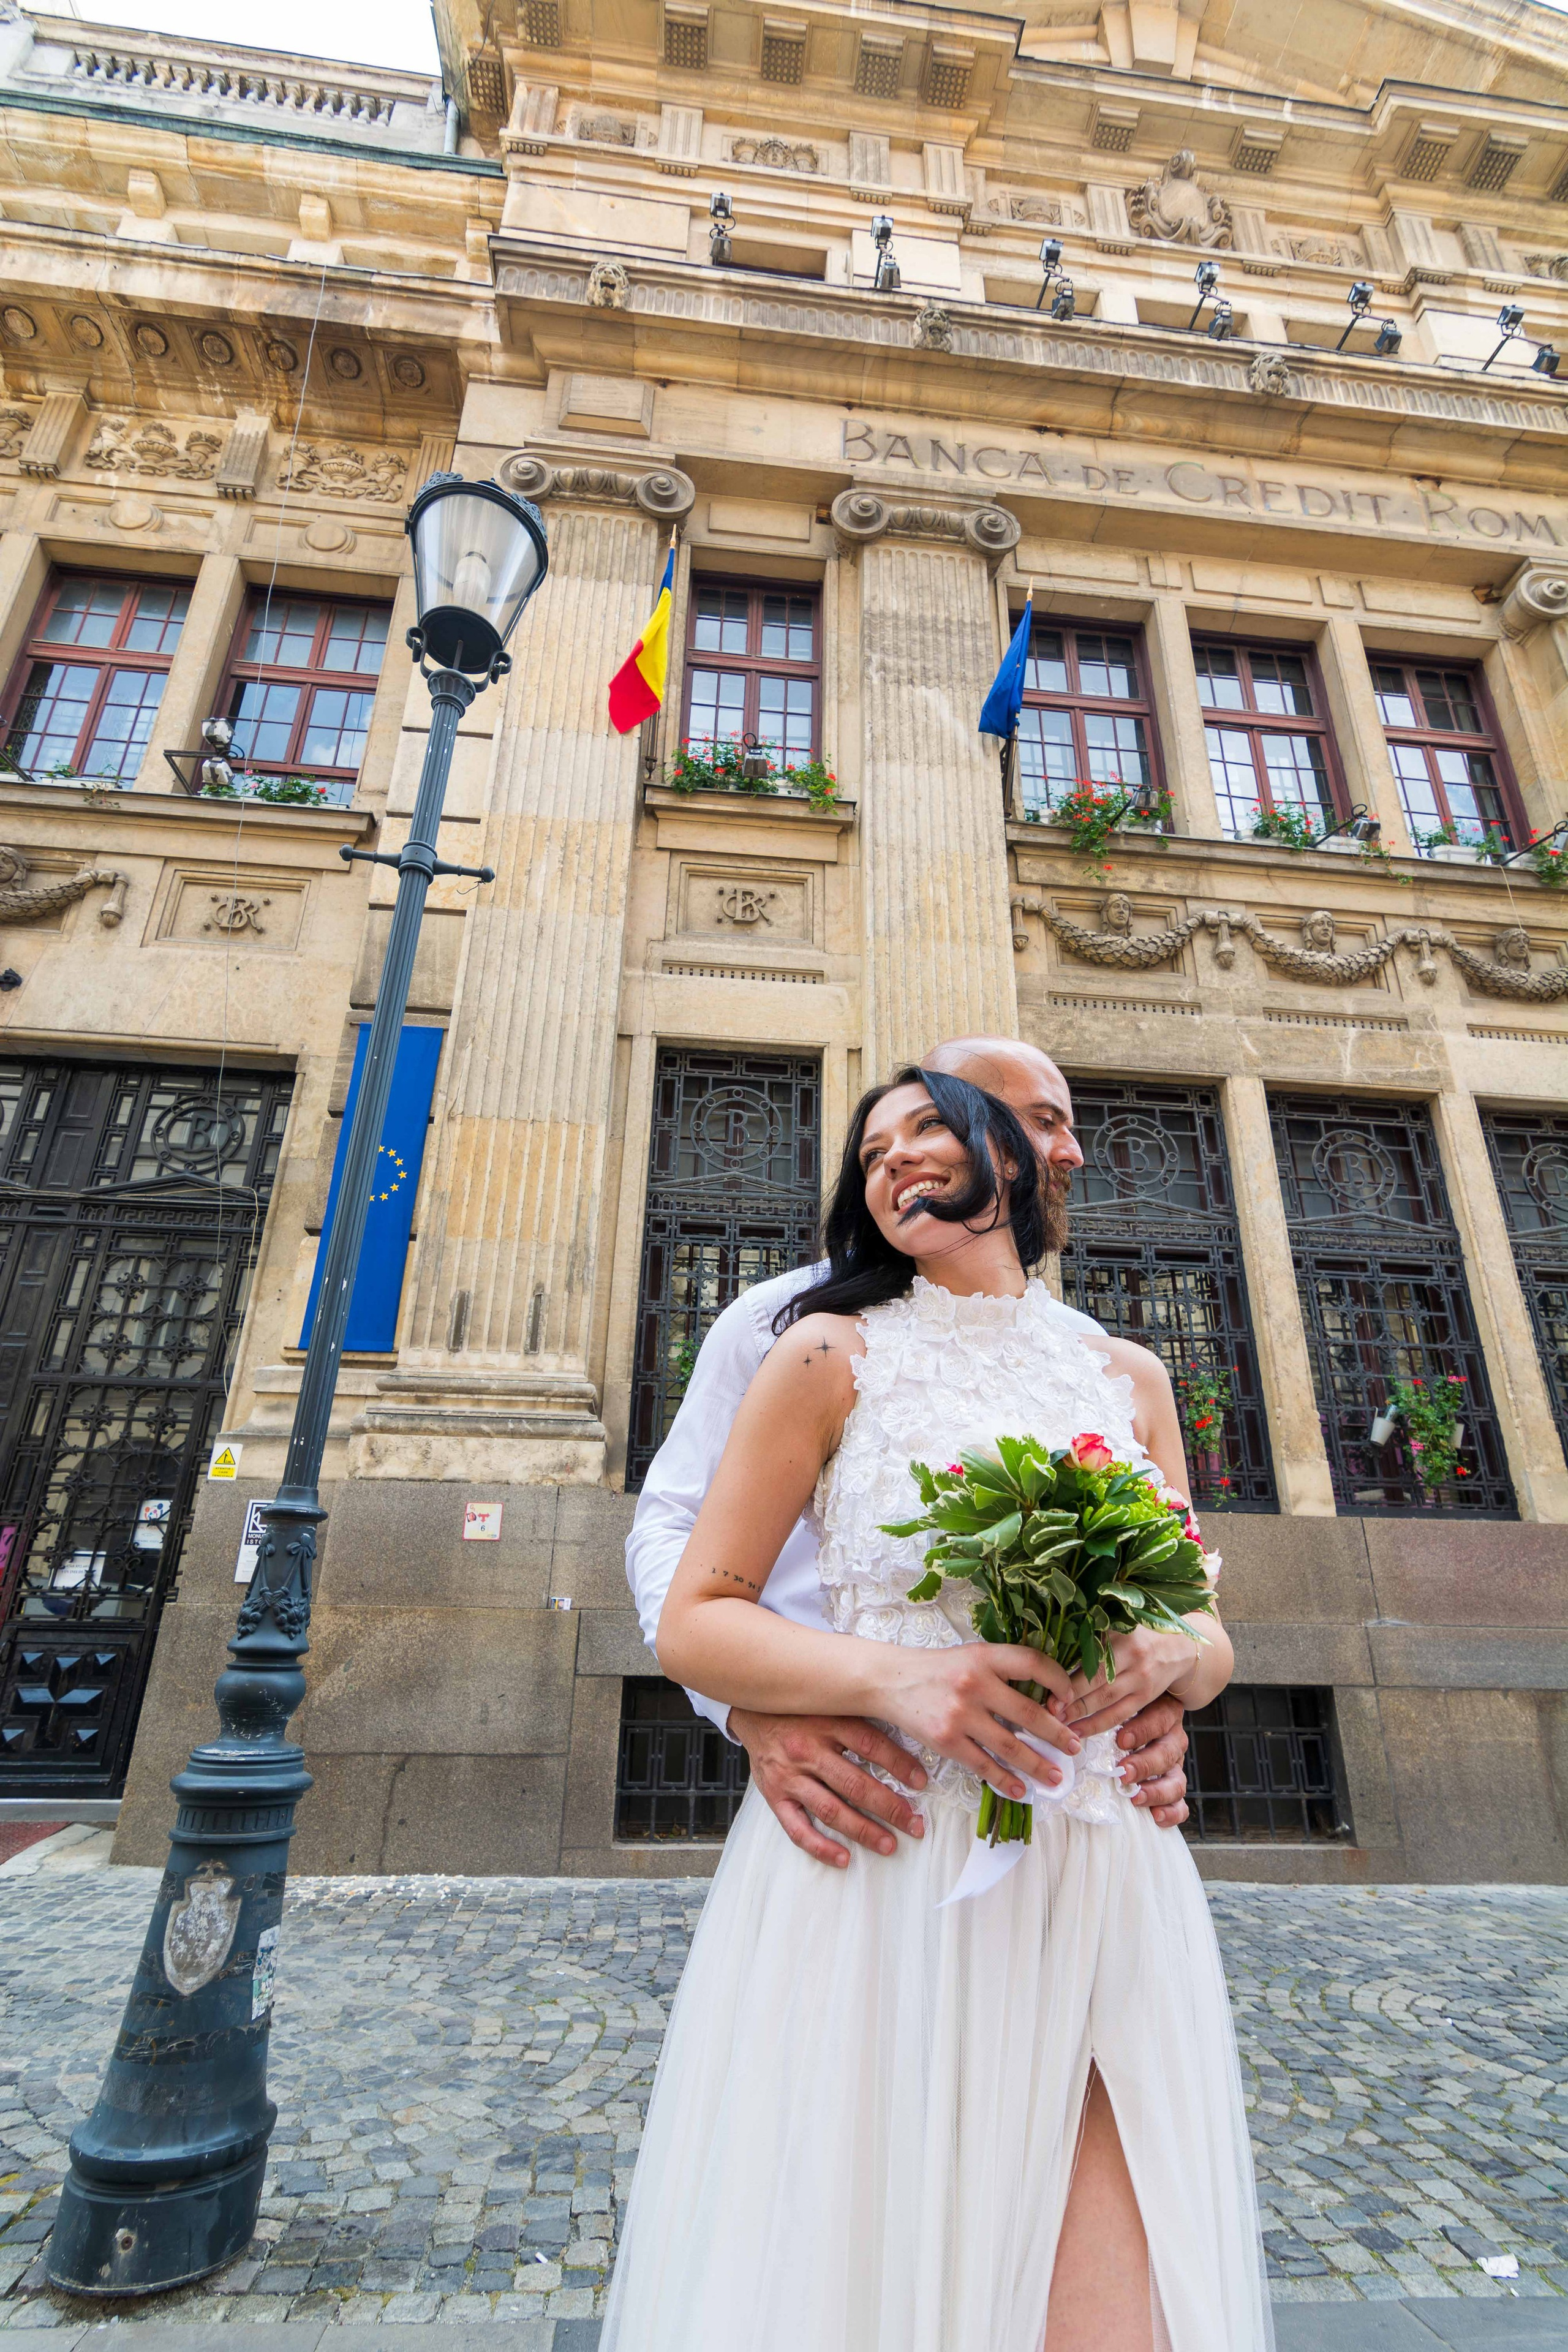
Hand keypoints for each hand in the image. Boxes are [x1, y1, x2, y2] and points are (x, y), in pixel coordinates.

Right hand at [730, 1710, 928, 1869]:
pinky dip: (820, 1847)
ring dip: (863, 1831)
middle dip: (890, 1808)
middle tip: (915, 1824)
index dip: (899, 1764)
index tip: (921, 1782)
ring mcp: (789, 1777)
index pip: (870, 1745)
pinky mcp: (774, 1796)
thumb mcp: (830, 1702)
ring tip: (889, 1845)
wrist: (752, 1710)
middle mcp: (807, 1750)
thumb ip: (860, 1718)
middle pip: (855, 1784)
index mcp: (827, 1722)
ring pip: (831, 1810)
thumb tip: (906, 1734)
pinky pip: (797, 1828)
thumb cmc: (800, 1709)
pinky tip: (843, 1858)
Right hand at [873, 1643, 1079, 1802]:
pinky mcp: (945, 1740)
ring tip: (1056, 1776)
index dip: (1058, 1682)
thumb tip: (1047, 1699)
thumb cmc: (938, 1669)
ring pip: (1010, 1745)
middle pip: (1028, 1713)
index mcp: (984, 1656)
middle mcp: (974, 1683)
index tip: (1070, 1701)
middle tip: (1075, 1748)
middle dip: (1057, 1734)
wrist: (890, 1681)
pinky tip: (1019, 1788)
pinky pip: (982, 1764)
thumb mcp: (972, 1656)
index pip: (1033, 1663)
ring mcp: (959, 1714)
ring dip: (1037, 1764)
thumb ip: (1003, 1671)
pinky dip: (1004, 1779)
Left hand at [1058, 1629, 1199, 1741]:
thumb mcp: (1115, 1626)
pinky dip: (1097, 1725)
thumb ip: (1090, 1634)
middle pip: (1096, 1680)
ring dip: (1079, 1715)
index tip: (1045, 1685)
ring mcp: (1141, 1678)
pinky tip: (1079, 1732)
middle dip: (1069, 1698)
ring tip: (1056, 1724)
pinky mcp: (1146, 1696)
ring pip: (1106, 1700)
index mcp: (1118, 1632)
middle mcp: (1131, 1654)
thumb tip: (1050, 1650)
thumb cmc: (1135, 1634)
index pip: (1088, 1655)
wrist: (1177, 1646)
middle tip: (1046, 1710)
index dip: (1067, 1673)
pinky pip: (1119, 1714)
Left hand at [1112, 1693, 1188, 1828]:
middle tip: (1124, 1773)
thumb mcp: (1118, 1707)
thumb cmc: (1120, 1717)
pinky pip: (1181, 1806)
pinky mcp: (1174, 1789)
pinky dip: (1171, 1812)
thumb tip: (1071, 1715)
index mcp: (1164, 1715)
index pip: (1160, 1719)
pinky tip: (1155, 1816)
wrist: (1133, 1735)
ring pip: (1177, 1781)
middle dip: (1145, 1764)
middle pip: (1168, 1753)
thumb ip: (1105, 1709)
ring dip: (1157, 1791)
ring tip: (1136, 1798)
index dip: (1143, 1730)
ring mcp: (1175, 1767)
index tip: (1121, 1740)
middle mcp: (1173, 1741)